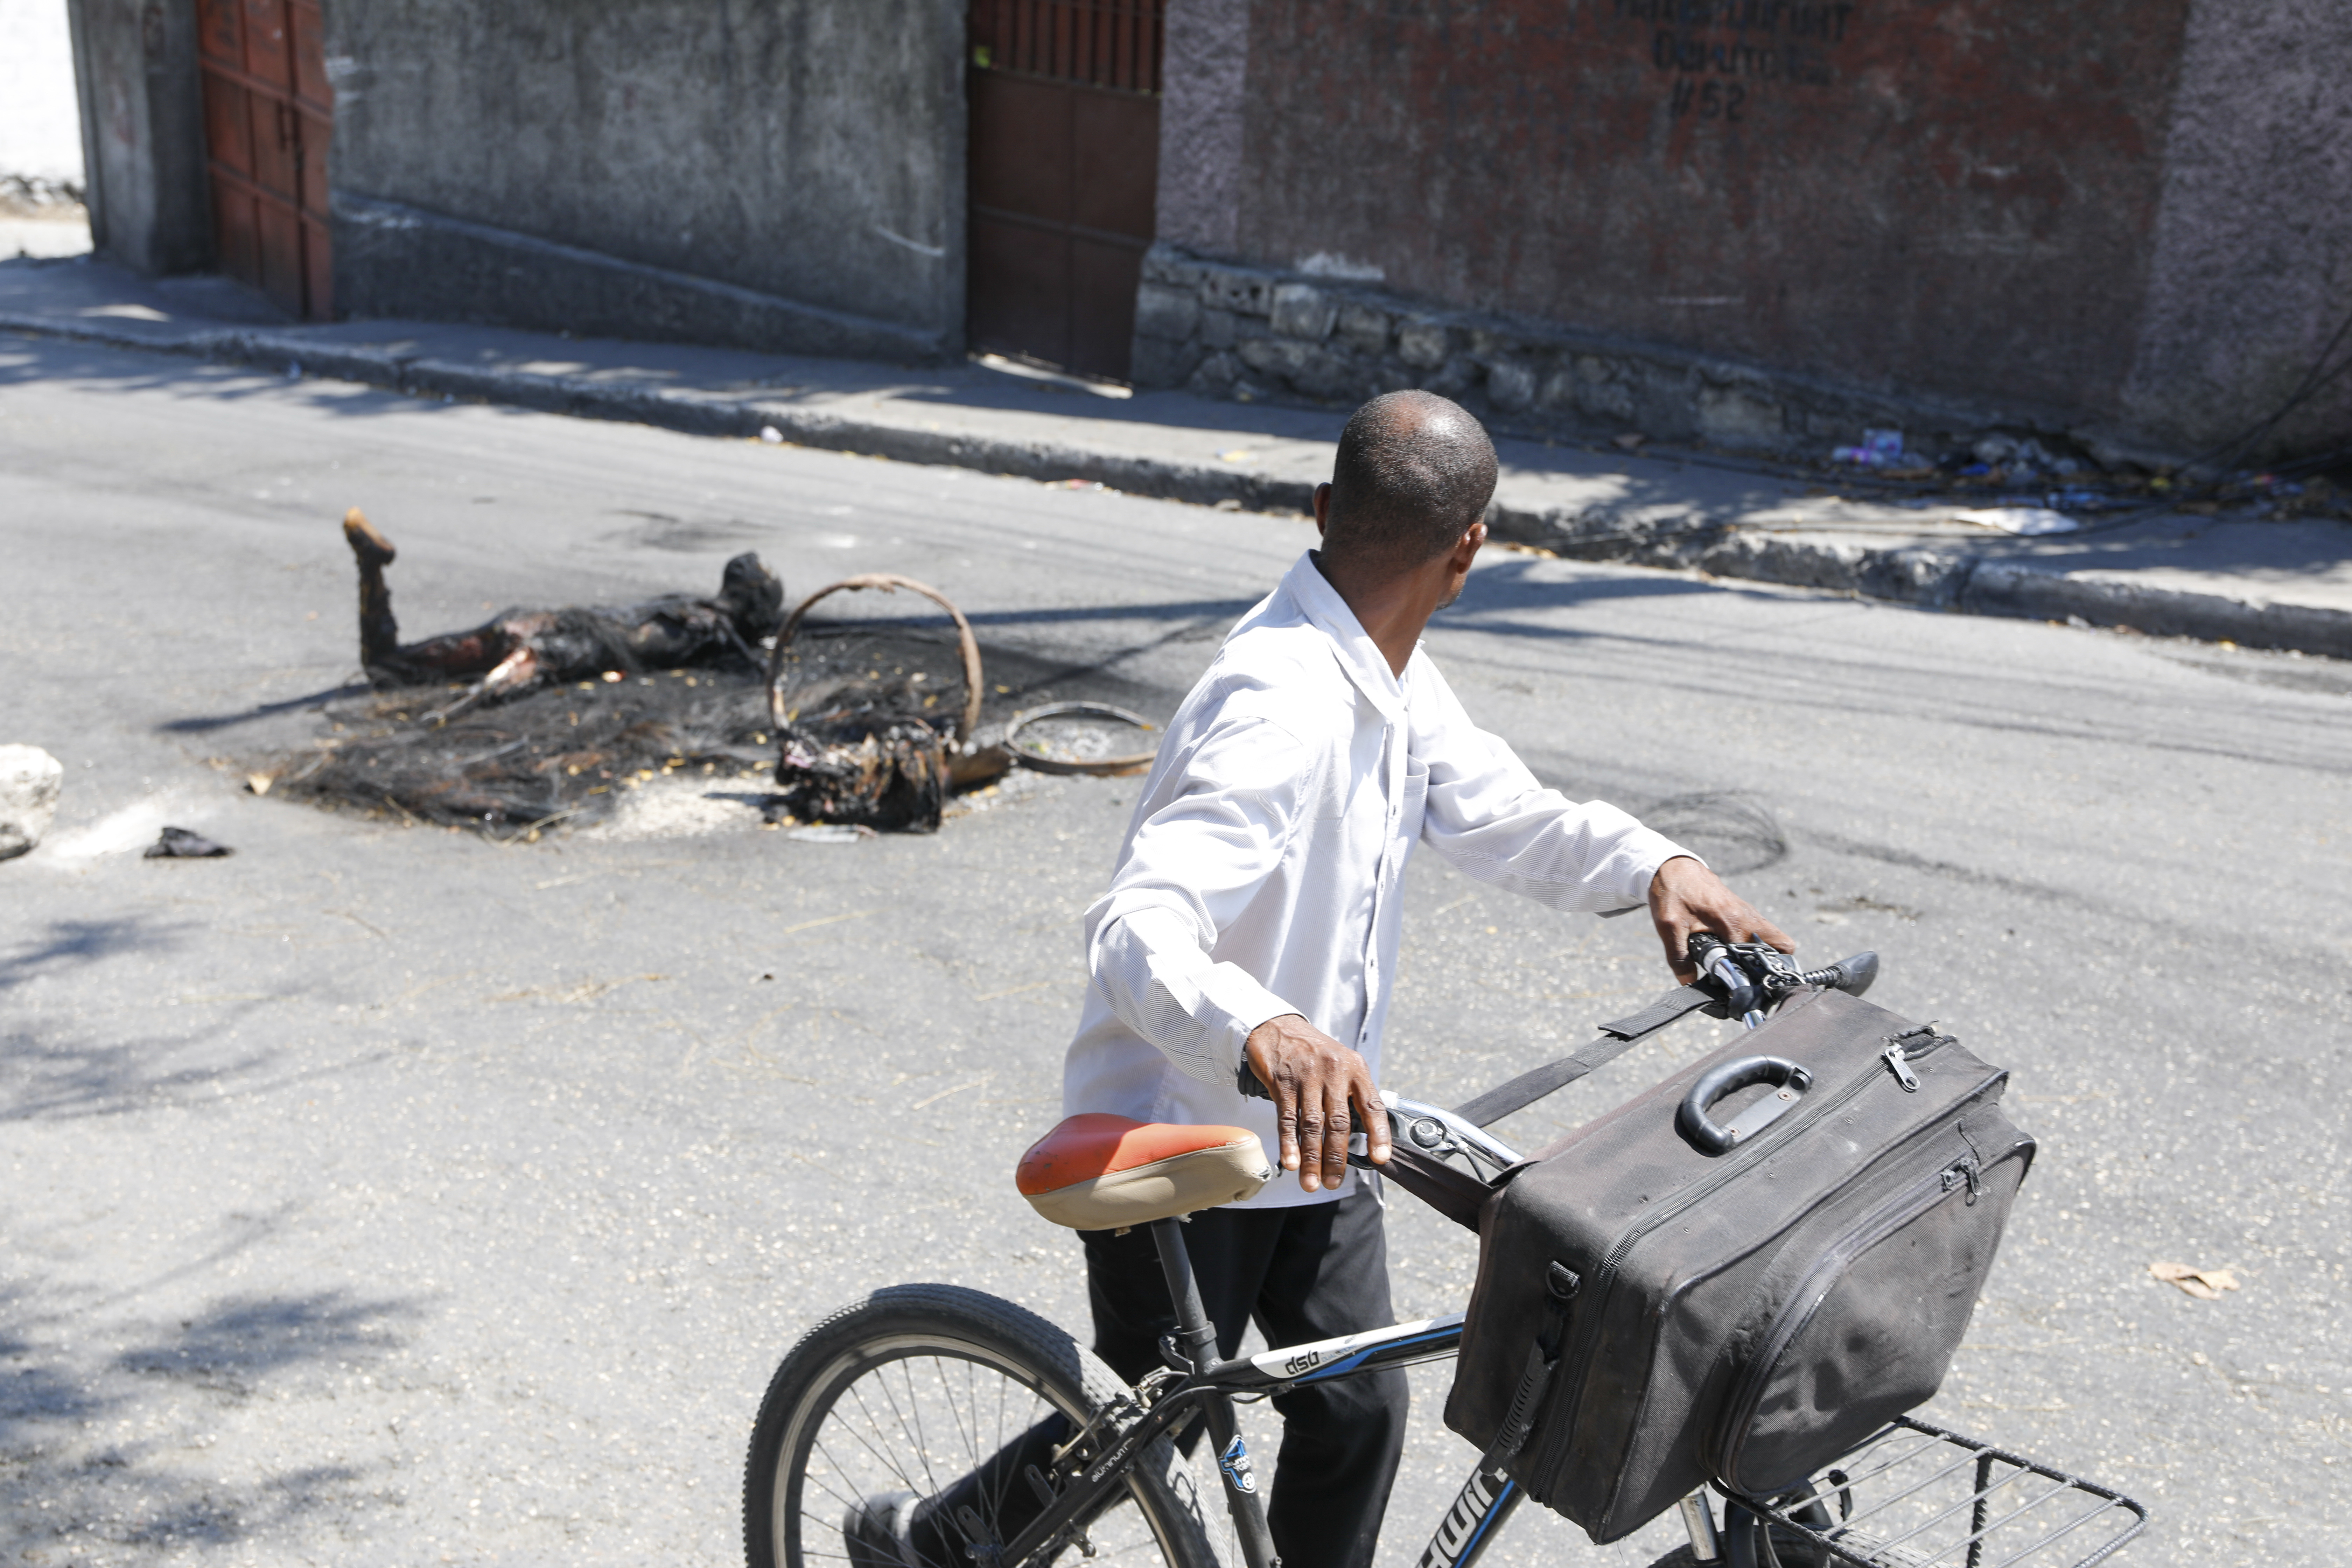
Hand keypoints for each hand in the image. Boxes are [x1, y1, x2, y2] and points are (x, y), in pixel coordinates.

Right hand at [1243, 1014, 1390, 1192]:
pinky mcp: (1282, 1082)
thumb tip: (1367, 1135)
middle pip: (1339, 1122)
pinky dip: (1289, 1143)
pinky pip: (1287, 1118)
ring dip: (1312, 1158)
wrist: (1277, 1028)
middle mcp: (1333, 1072)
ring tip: (1311, 1183)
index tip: (1380, 1159)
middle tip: (1334, 1183)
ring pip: (1312, 1125)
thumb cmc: (1315, 1052)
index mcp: (1355, 1069)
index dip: (1378, 1134)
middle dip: (1336, 1158)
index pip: (1372, 1105)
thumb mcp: (1343, 1063)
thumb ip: (1354, 1093)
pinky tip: (1291, 1162)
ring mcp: (1307, 1077)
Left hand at [1648, 855, 1793, 983]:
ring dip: (1763, 955)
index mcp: (1732, 921)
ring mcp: (1748, 913)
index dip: (1755, 975)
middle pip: (1781, 946)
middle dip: (1770, 966)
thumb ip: (1679, 957)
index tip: (1745, 988)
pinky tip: (1735, 954)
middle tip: (1750, 980)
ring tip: (1743, 970)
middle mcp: (1747, 917)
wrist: (1673, 867)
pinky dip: (1755, 944)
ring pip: (1772, 938)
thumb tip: (1689, 983)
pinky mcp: (1743, 911)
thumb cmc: (1672, 892)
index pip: (1761, 954)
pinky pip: (1760, 931)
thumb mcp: (1669, 926)